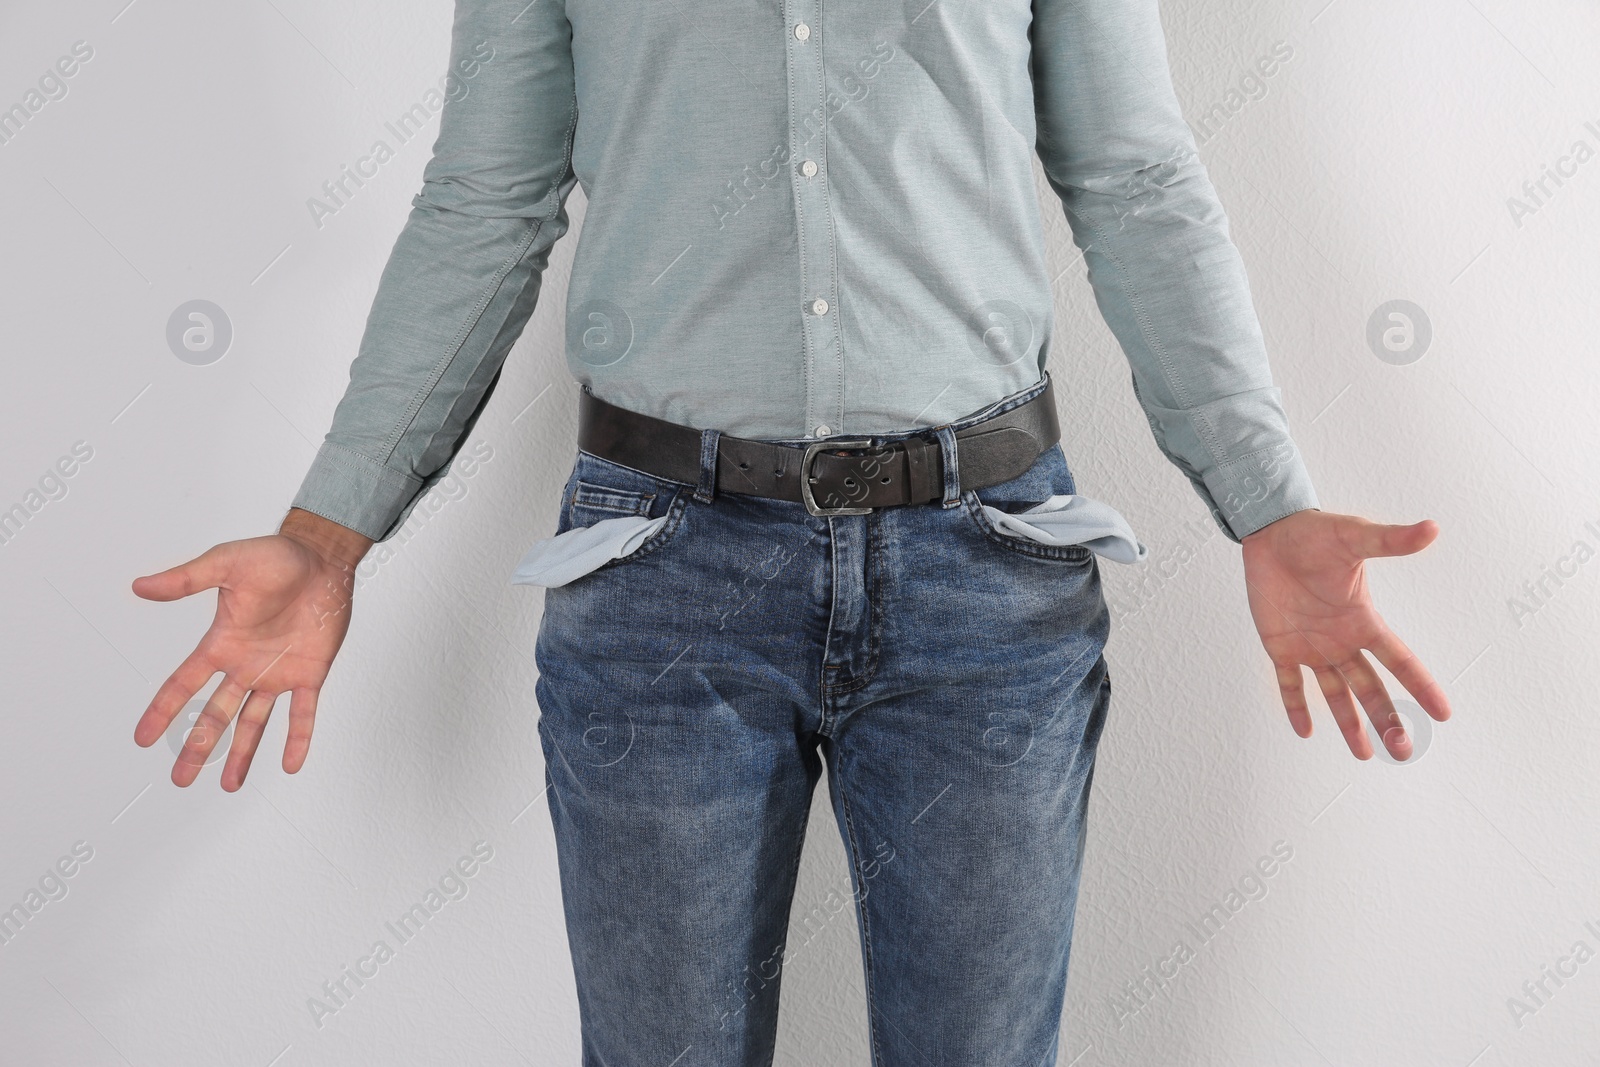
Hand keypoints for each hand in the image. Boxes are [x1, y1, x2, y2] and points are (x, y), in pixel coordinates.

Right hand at [131, 509, 372, 789]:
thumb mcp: (225, 566)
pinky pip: (304, 714)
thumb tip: (140, 585)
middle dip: (197, 747)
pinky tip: (290, 765)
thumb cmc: (274, 556)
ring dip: (241, 754)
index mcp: (221, 643)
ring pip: (254, 722)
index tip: (142, 738)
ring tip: (228, 786)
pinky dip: (298, 739)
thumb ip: (186, 580)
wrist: (322, 557)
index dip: (162, 711)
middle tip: (180, 779)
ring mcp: (278, 673)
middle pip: (215, 714)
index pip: (184, 684)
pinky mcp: (311, 673)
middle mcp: (245, 665)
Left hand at [1240, 509, 1450, 760]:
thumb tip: (1433, 527)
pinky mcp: (1280, 646)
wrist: (1272, 532)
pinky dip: (1296, 706)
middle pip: (1371, 687)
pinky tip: (1305, 731)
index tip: (1442, 715)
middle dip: (1387, 718)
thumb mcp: (1355, 537)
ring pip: (1335, 694)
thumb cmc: (1316, 533)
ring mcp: (1312, 646)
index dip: (1420, 686)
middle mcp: (1342, 639)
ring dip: (1350, 723)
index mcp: (1364, 620)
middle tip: (1403, 750)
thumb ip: (1391, 541)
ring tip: (1366, 754)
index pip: (1400, 660)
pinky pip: (1289, 684)